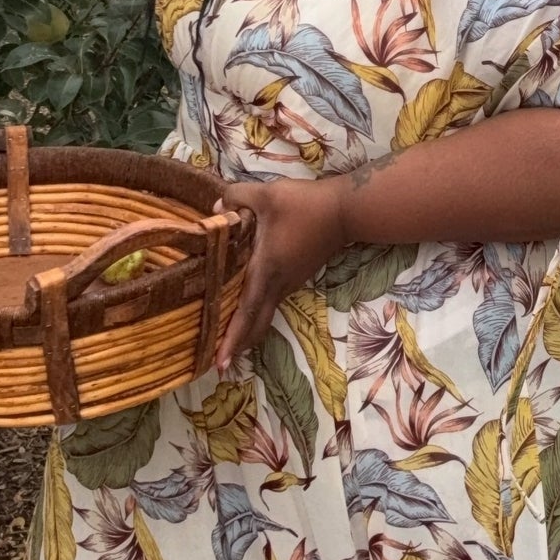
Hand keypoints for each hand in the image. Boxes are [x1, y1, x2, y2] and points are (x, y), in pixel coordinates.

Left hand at [214, 177, 348, 367]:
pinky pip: (272, 299)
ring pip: (265, 312)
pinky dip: (257, 310)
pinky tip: (246, 301)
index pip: (246, 311)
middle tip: (220, 363)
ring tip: (226, 335)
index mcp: (267, 270)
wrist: (345, 211)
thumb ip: (236, 197)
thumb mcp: (266, 194)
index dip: (232, 339)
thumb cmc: (305, 204)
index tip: (221, 364)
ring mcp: (290, 281)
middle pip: (257, 323)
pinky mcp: (297, 274)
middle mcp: (279, 283)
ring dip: (247, 327)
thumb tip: (214, 205)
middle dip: (238, 344)